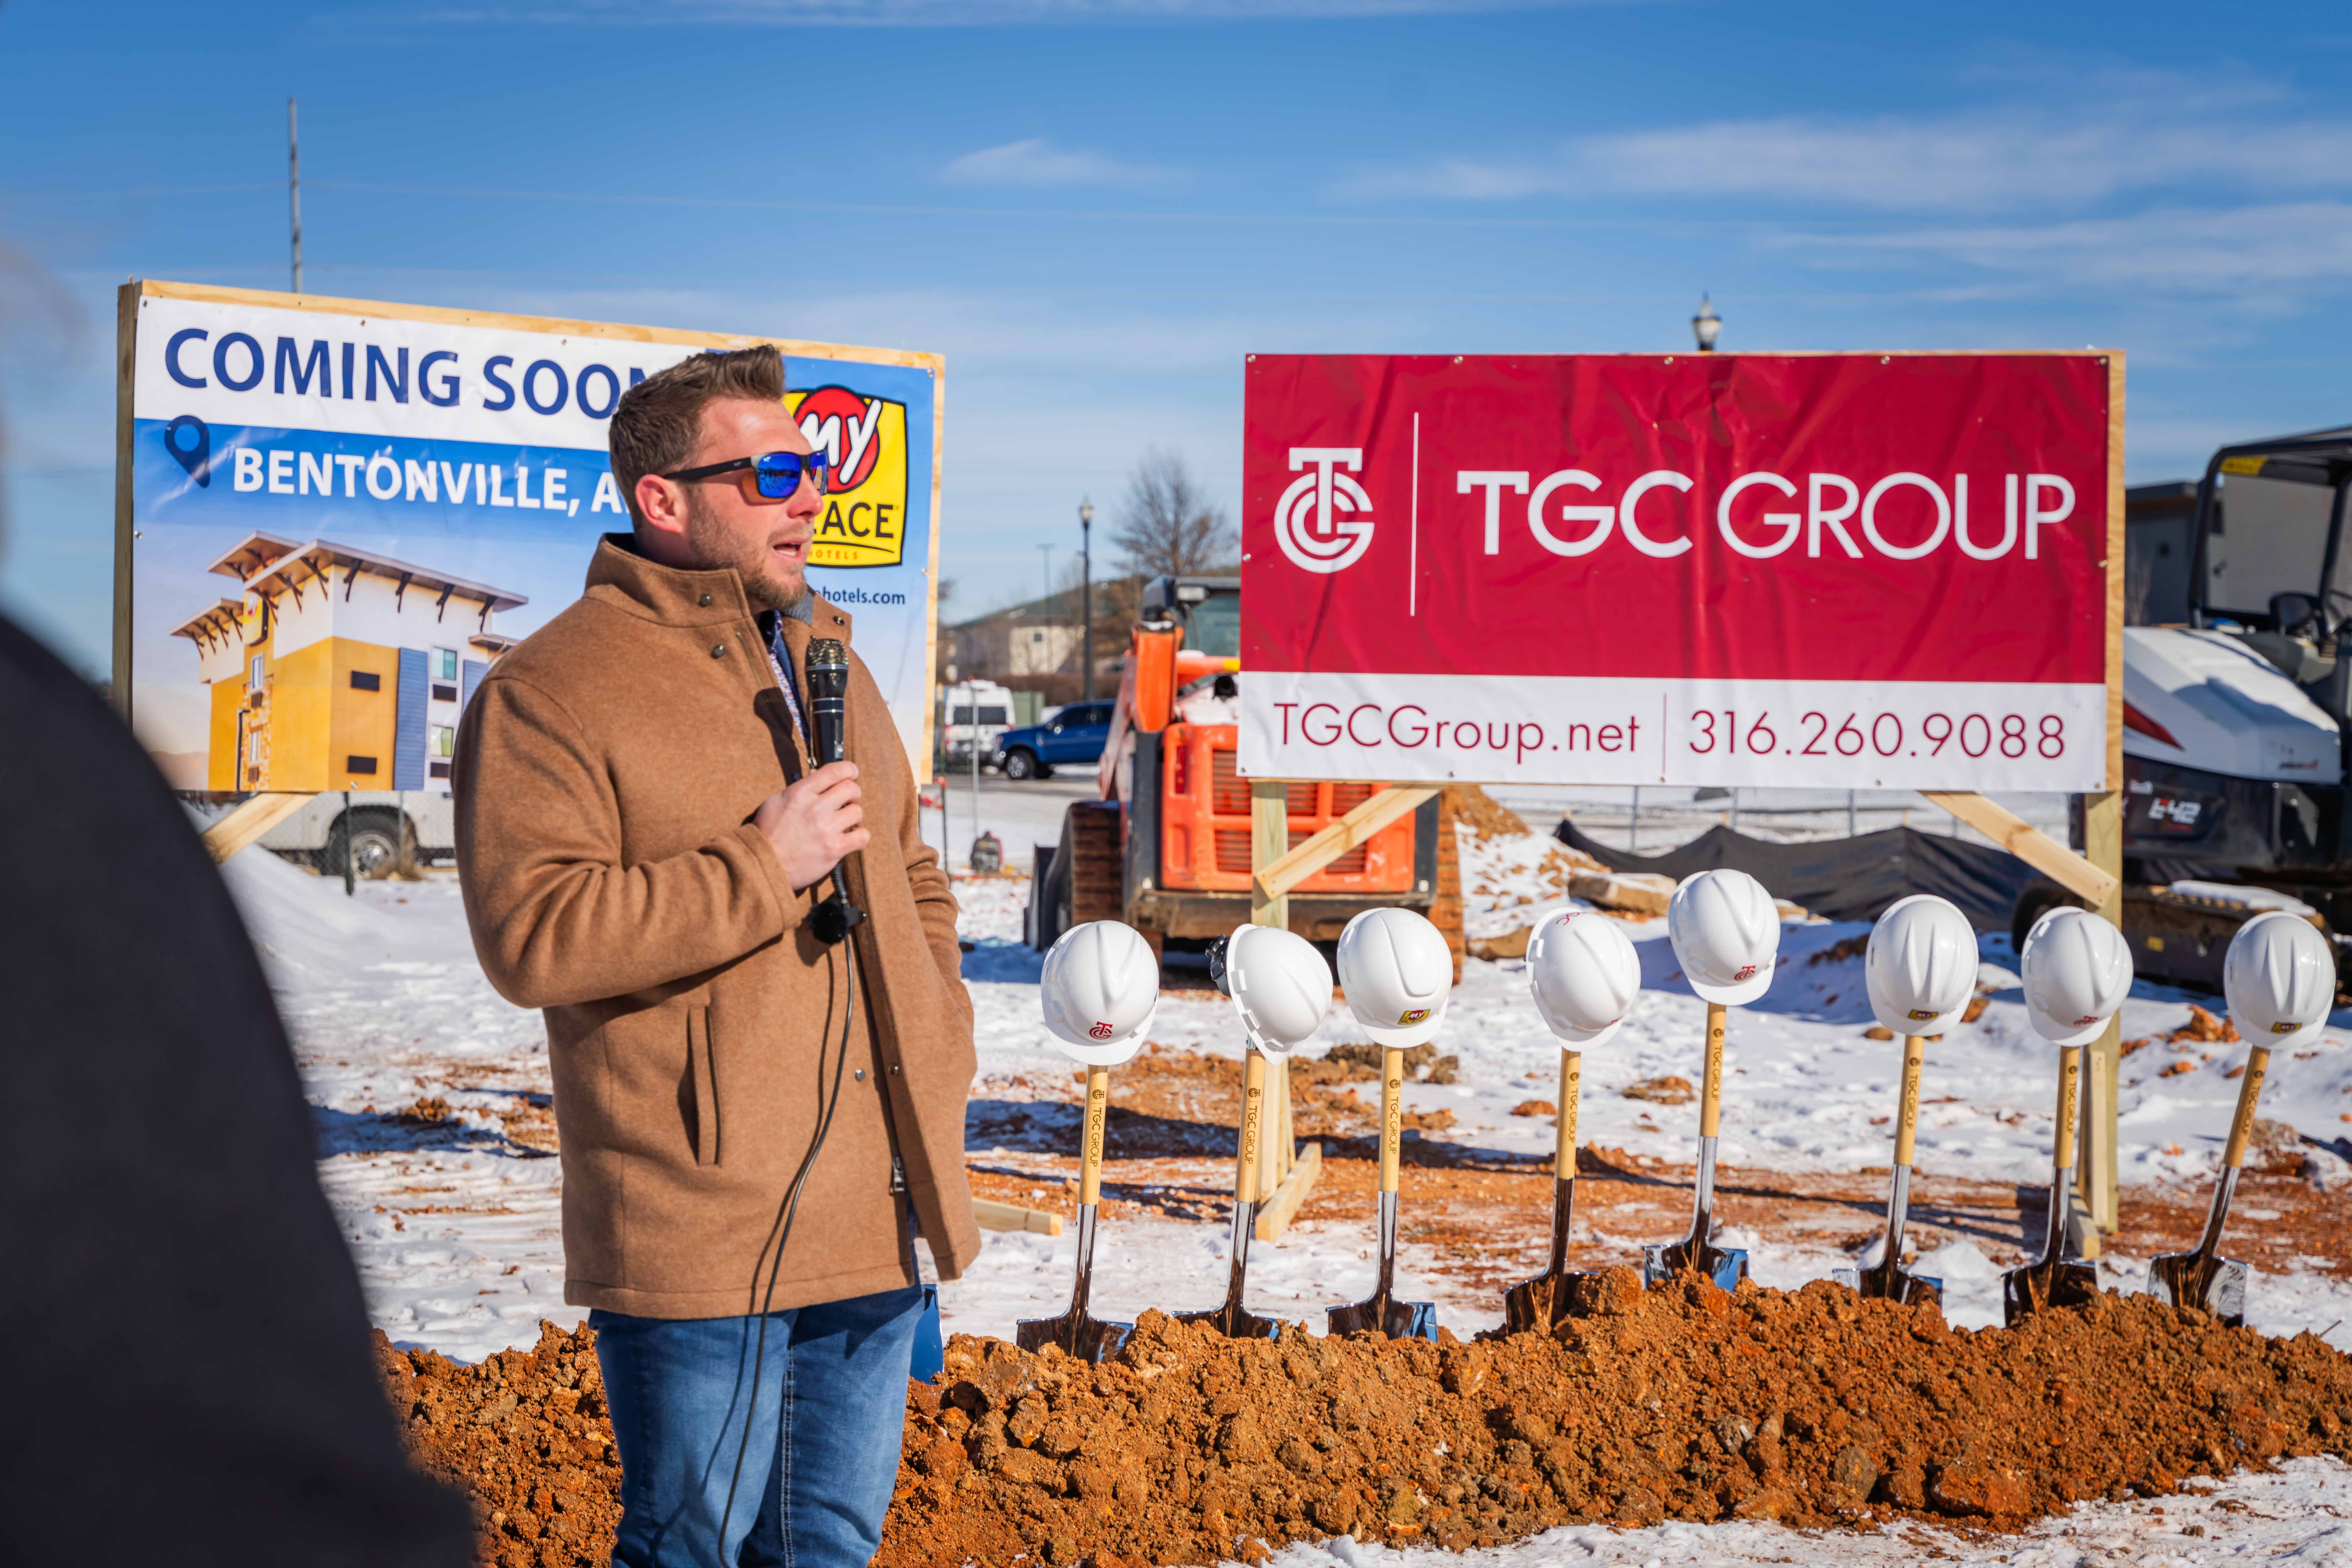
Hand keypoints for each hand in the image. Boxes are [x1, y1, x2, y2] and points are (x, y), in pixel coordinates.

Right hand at [755, 761, 869, 891]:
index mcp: (801, 793)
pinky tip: (850, 838)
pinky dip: (860, 836)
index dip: (849, 769)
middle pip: (851, 789)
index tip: (851, 772)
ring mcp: (826, 829)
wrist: (763, 863)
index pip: (834, 771)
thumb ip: (799, 789)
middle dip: (852, 793)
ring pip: (857, 812)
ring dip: (853, 816)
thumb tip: (817, 776)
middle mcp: (815, 808)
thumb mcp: (776, 801)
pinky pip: (862, 837)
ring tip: (844, 822)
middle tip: (847, 801)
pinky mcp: (834, 849)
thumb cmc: (767, 833)